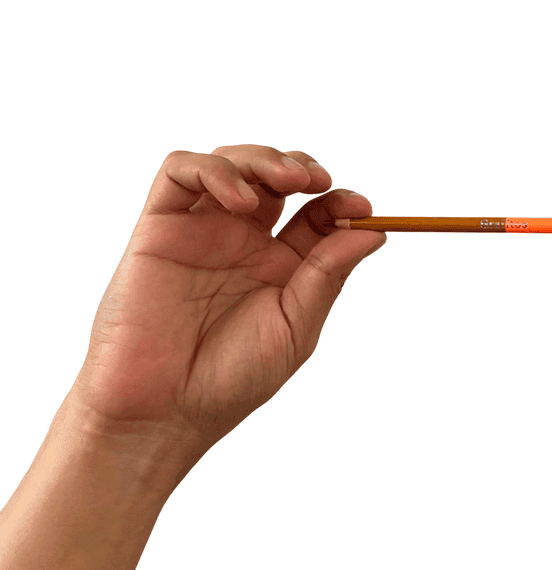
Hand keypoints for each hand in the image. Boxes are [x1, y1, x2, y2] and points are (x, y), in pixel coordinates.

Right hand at [67, 145, 385, 479]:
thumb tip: (374, 230)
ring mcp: (201, 231)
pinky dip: (213, 171)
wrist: (162, 411)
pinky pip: (179, 173)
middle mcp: (242, 242)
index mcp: (280, 266)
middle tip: (317, 181)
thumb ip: (328, 274)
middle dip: (300, 166)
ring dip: (263, 158)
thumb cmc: (229, 379)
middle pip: (275, 177)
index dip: (340, 201)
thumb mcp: (295, 326)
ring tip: (288, 181)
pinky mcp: (159, 228)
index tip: (361, 208)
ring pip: (231, 163)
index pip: (316, 213)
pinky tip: (242, 201)